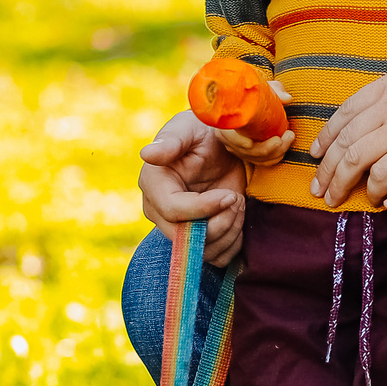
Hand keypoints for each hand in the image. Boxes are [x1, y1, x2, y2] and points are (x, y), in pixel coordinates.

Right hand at [138, 111, 248, 265]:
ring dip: (230, 230)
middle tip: (237, 198)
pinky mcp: (199, 239)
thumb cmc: (203, 131)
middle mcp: (160, 212)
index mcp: (154, 185)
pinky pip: (218, 257)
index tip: (228, 195)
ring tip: (239, 201)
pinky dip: (235, 242)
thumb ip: (171, 141)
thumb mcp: (189, 128)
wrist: (222, 146)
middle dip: (219, 221)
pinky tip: (239, 216)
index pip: (172, 211)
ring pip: (204, 251)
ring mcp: (179, 228)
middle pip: (186, 237)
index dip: (202, 208)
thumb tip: (147, 154)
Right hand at [210, 81, 294, 166]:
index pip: (227, 135)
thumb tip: (287, 98)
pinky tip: (283, 149)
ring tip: (289, 137)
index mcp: (227, 120)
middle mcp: (228, 137)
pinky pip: (261, 162)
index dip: (237, 141)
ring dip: (275, 152)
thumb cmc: (257, 93)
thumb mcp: (265, 88)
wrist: (254, 100)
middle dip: (266, 148)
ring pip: (256, 158)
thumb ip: (275, 91)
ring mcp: (238, 148)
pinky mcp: (248, 154)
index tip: (249, 143)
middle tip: (284, 137)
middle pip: (245, 151)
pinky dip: (273, 158)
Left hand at [310, 59, 386, 207]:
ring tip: (333, 200)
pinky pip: (382, 176)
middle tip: (316, 186)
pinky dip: (373, 190)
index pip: (346, 112)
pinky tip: (375, 200)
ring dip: (340, 183)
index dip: (328, 135)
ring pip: (354, 159)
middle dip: (325, 166)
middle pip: (344, 138)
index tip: (318, 153)